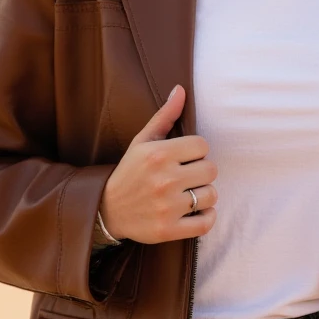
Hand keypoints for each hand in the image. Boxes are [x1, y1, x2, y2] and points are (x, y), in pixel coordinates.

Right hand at [99, 85, 217, 244]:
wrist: (107, 209)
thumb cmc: (130, 171)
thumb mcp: (142, 141)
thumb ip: (165, 116)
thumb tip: (180, 89)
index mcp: (158, 154)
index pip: (202, 145)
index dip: (196, 152)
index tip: (185, 159)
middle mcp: (164, 179)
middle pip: (211, 169)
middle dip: (201, 172)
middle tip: (187, 177)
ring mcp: (167, 206)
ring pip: (211, 195)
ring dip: (204, 195)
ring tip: (189, 194)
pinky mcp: (169, 229)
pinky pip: (206, 222)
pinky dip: (206, 217)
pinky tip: (195, 212)